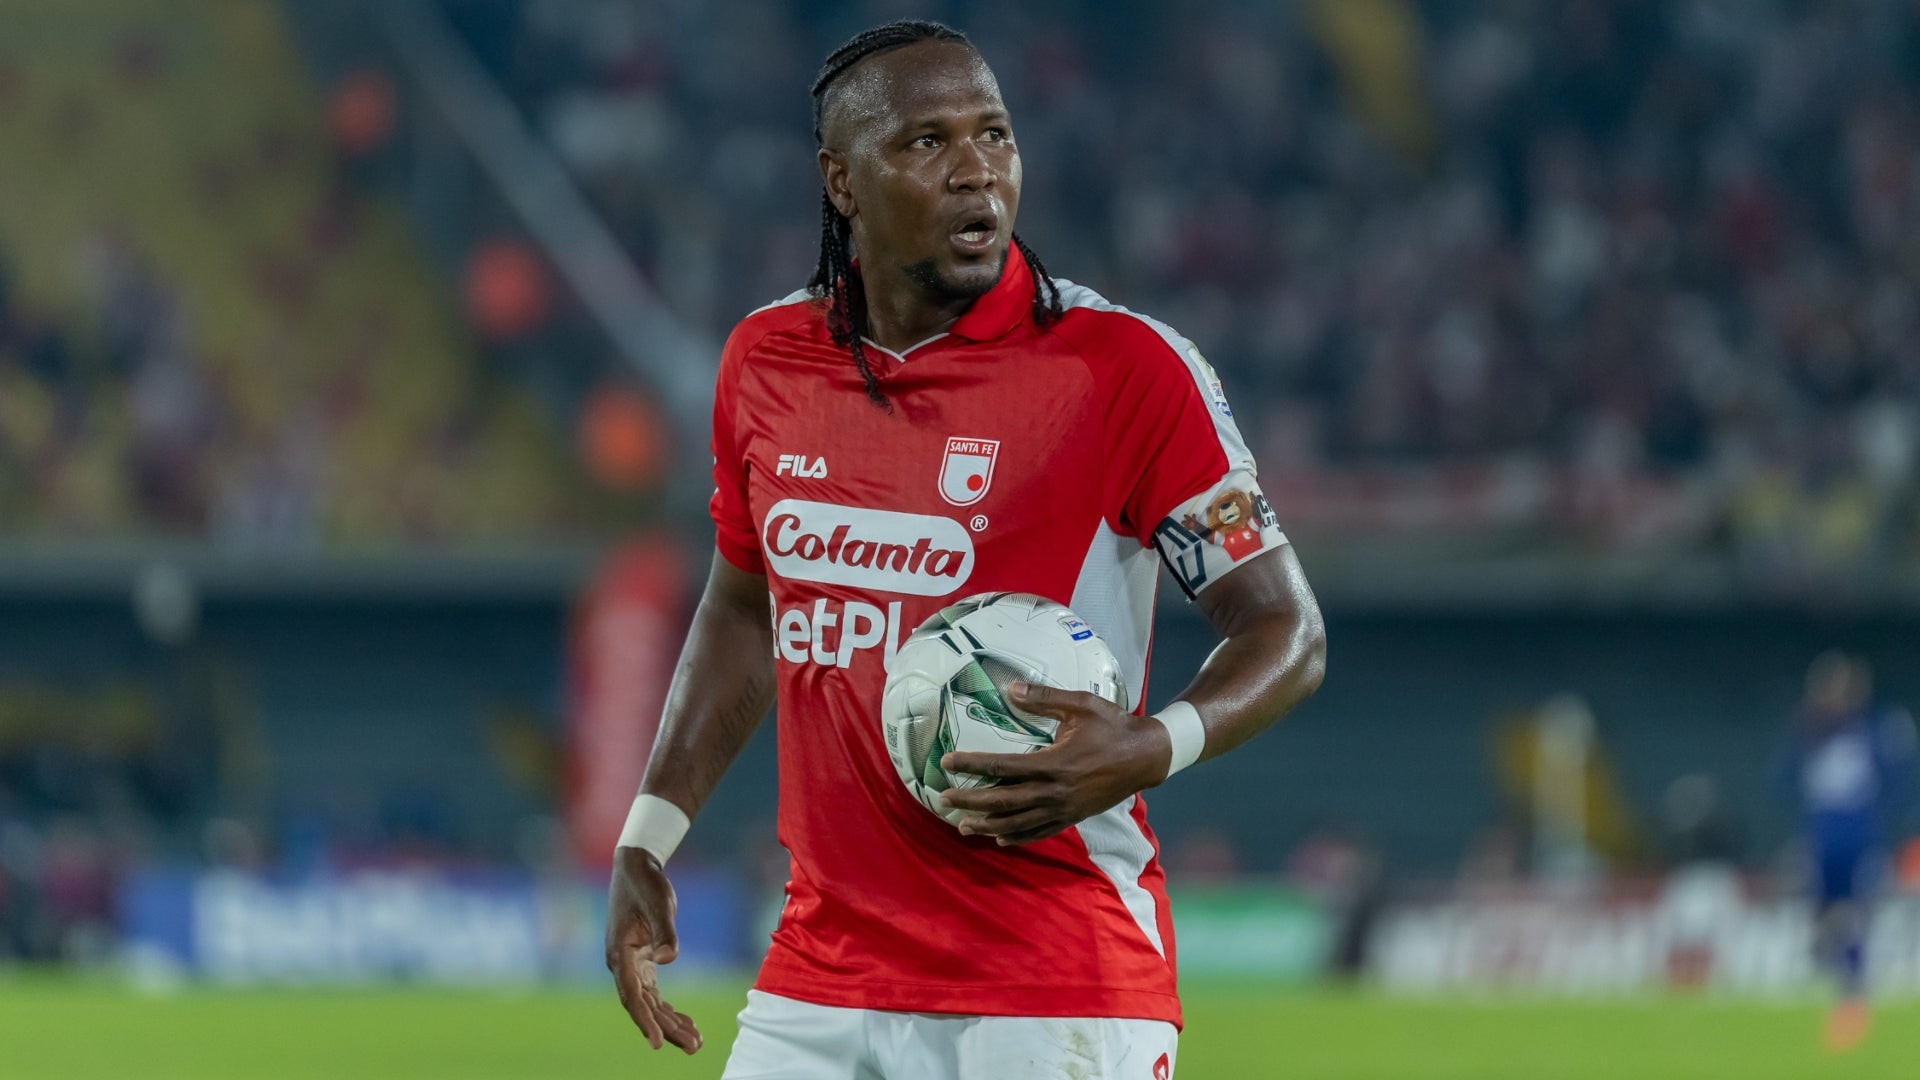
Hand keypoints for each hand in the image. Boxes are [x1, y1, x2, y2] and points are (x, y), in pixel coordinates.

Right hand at [606, 847, 702, 1053]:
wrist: (636, 868)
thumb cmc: (646, 884)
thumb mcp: (659, 904)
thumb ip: (664, 932)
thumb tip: (667, 960)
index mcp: (620, 954)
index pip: (632, 996)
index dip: (645, 1021)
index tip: (658, 1043)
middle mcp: (622, 965)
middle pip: (644, 1006)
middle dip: (667, 1029)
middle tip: (694, 1048)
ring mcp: (631, 965)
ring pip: (650, 1003)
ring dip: (670, 1023)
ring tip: (695, 1043)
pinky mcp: (642, 961)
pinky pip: (654, 993)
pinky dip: (668, 1008)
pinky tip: (686, 1022)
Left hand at [939, 680, 1172, 845]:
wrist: (1147, 756)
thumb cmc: (1113, 726)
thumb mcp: (1081, 704)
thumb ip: (1043, 698)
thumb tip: (1009, 688)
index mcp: (1054, 763)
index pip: (1002, 766)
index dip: (972, 764)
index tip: (948, 762)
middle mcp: (1055, 792)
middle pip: (1002, 801)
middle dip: (970, 800)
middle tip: (944, 799)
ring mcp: (1064, 809)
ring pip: (1017, 824)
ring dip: (987, 826)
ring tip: (962, 826)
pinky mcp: (1073, 818)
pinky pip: (1040, 832)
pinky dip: (1018, 838)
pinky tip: (1000, 839)